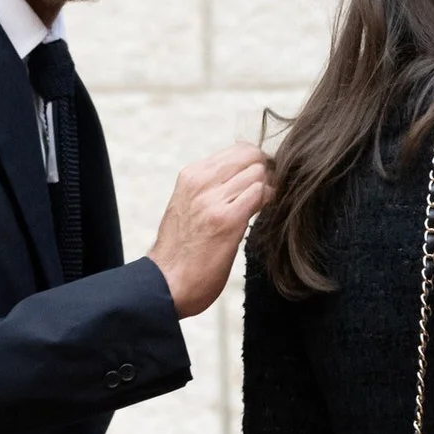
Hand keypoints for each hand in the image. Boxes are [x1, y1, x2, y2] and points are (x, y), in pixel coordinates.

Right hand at [147, 142, 273, 317]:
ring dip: (267, 189)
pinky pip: (260, 194)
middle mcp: (200, 182)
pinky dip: (268, 202)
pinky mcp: (227, 220)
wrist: (165, 283)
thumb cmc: (181, 250)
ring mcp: (213, 199)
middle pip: (251, 156)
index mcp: (191, 175)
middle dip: (266, 173)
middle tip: (266, 194)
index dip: (255, 163)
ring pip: (258, 173)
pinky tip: (260, 217)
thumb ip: (212, 186)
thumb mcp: (188, 205)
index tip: (259, 181)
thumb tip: (245, 173)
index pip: (237, 149)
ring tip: (260, 208)